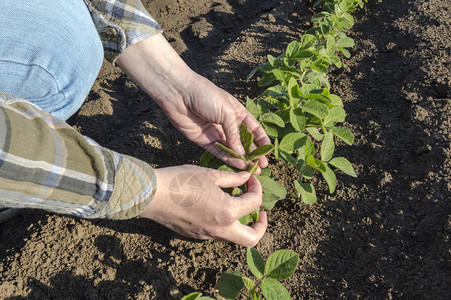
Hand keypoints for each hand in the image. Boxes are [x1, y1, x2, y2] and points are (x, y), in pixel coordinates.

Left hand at [116, 33, 270, 169]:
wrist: (179, 94)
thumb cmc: (205, 95)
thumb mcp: (227, 111)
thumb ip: (235, 133)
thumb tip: (242, 152)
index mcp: (236, 112)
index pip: (253, 128)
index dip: (261, 139)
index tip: (268, 150)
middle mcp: (227, 123)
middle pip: (243, 141)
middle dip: (253, 153)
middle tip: (262, 166)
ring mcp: (215, 132)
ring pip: (231, 149)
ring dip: (242, 159)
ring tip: (252, 169)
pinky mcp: (203, 140)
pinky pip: (218, 152)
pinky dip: (228, 159)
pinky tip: (238, 165)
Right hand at [138, 165, 266, 246]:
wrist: (152, 195)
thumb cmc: (181, 181)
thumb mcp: (210, 175)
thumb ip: (232, 179)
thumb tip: (246, 177)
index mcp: (228, 213)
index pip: (254, 203)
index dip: (257, 188)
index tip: (251, 178)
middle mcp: (220, 229)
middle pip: (251, 239)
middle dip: (261, 226)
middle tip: (261, 212)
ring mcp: (206, 235)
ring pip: (233, 236)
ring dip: (240, 223)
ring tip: (236, 203)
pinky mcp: (194, 235)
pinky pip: (216, 232)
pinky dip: (223, 222)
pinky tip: (216, 206)